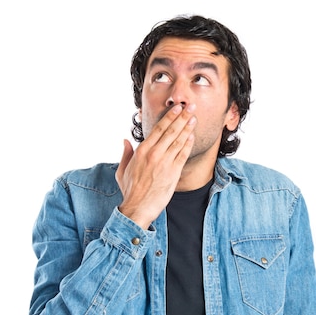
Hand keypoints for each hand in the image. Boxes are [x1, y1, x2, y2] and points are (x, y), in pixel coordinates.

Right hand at [115, 104, 195, 228]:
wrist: (138, 207)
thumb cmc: (130, 191)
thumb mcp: (122, 170)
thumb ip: (125, 154)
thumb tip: (125, 141)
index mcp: (141, 151)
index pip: (158, 129)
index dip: (169, 117)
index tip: (177, 109)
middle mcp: (154, 154)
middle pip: (171, 131)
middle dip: (182, 117)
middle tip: (190, 107)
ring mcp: (164, 163)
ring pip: (178, 140)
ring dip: (187, 128)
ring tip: (194, 118)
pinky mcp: (173, 172)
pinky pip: (183, 154)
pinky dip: (188, 144)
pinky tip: (192, 136)